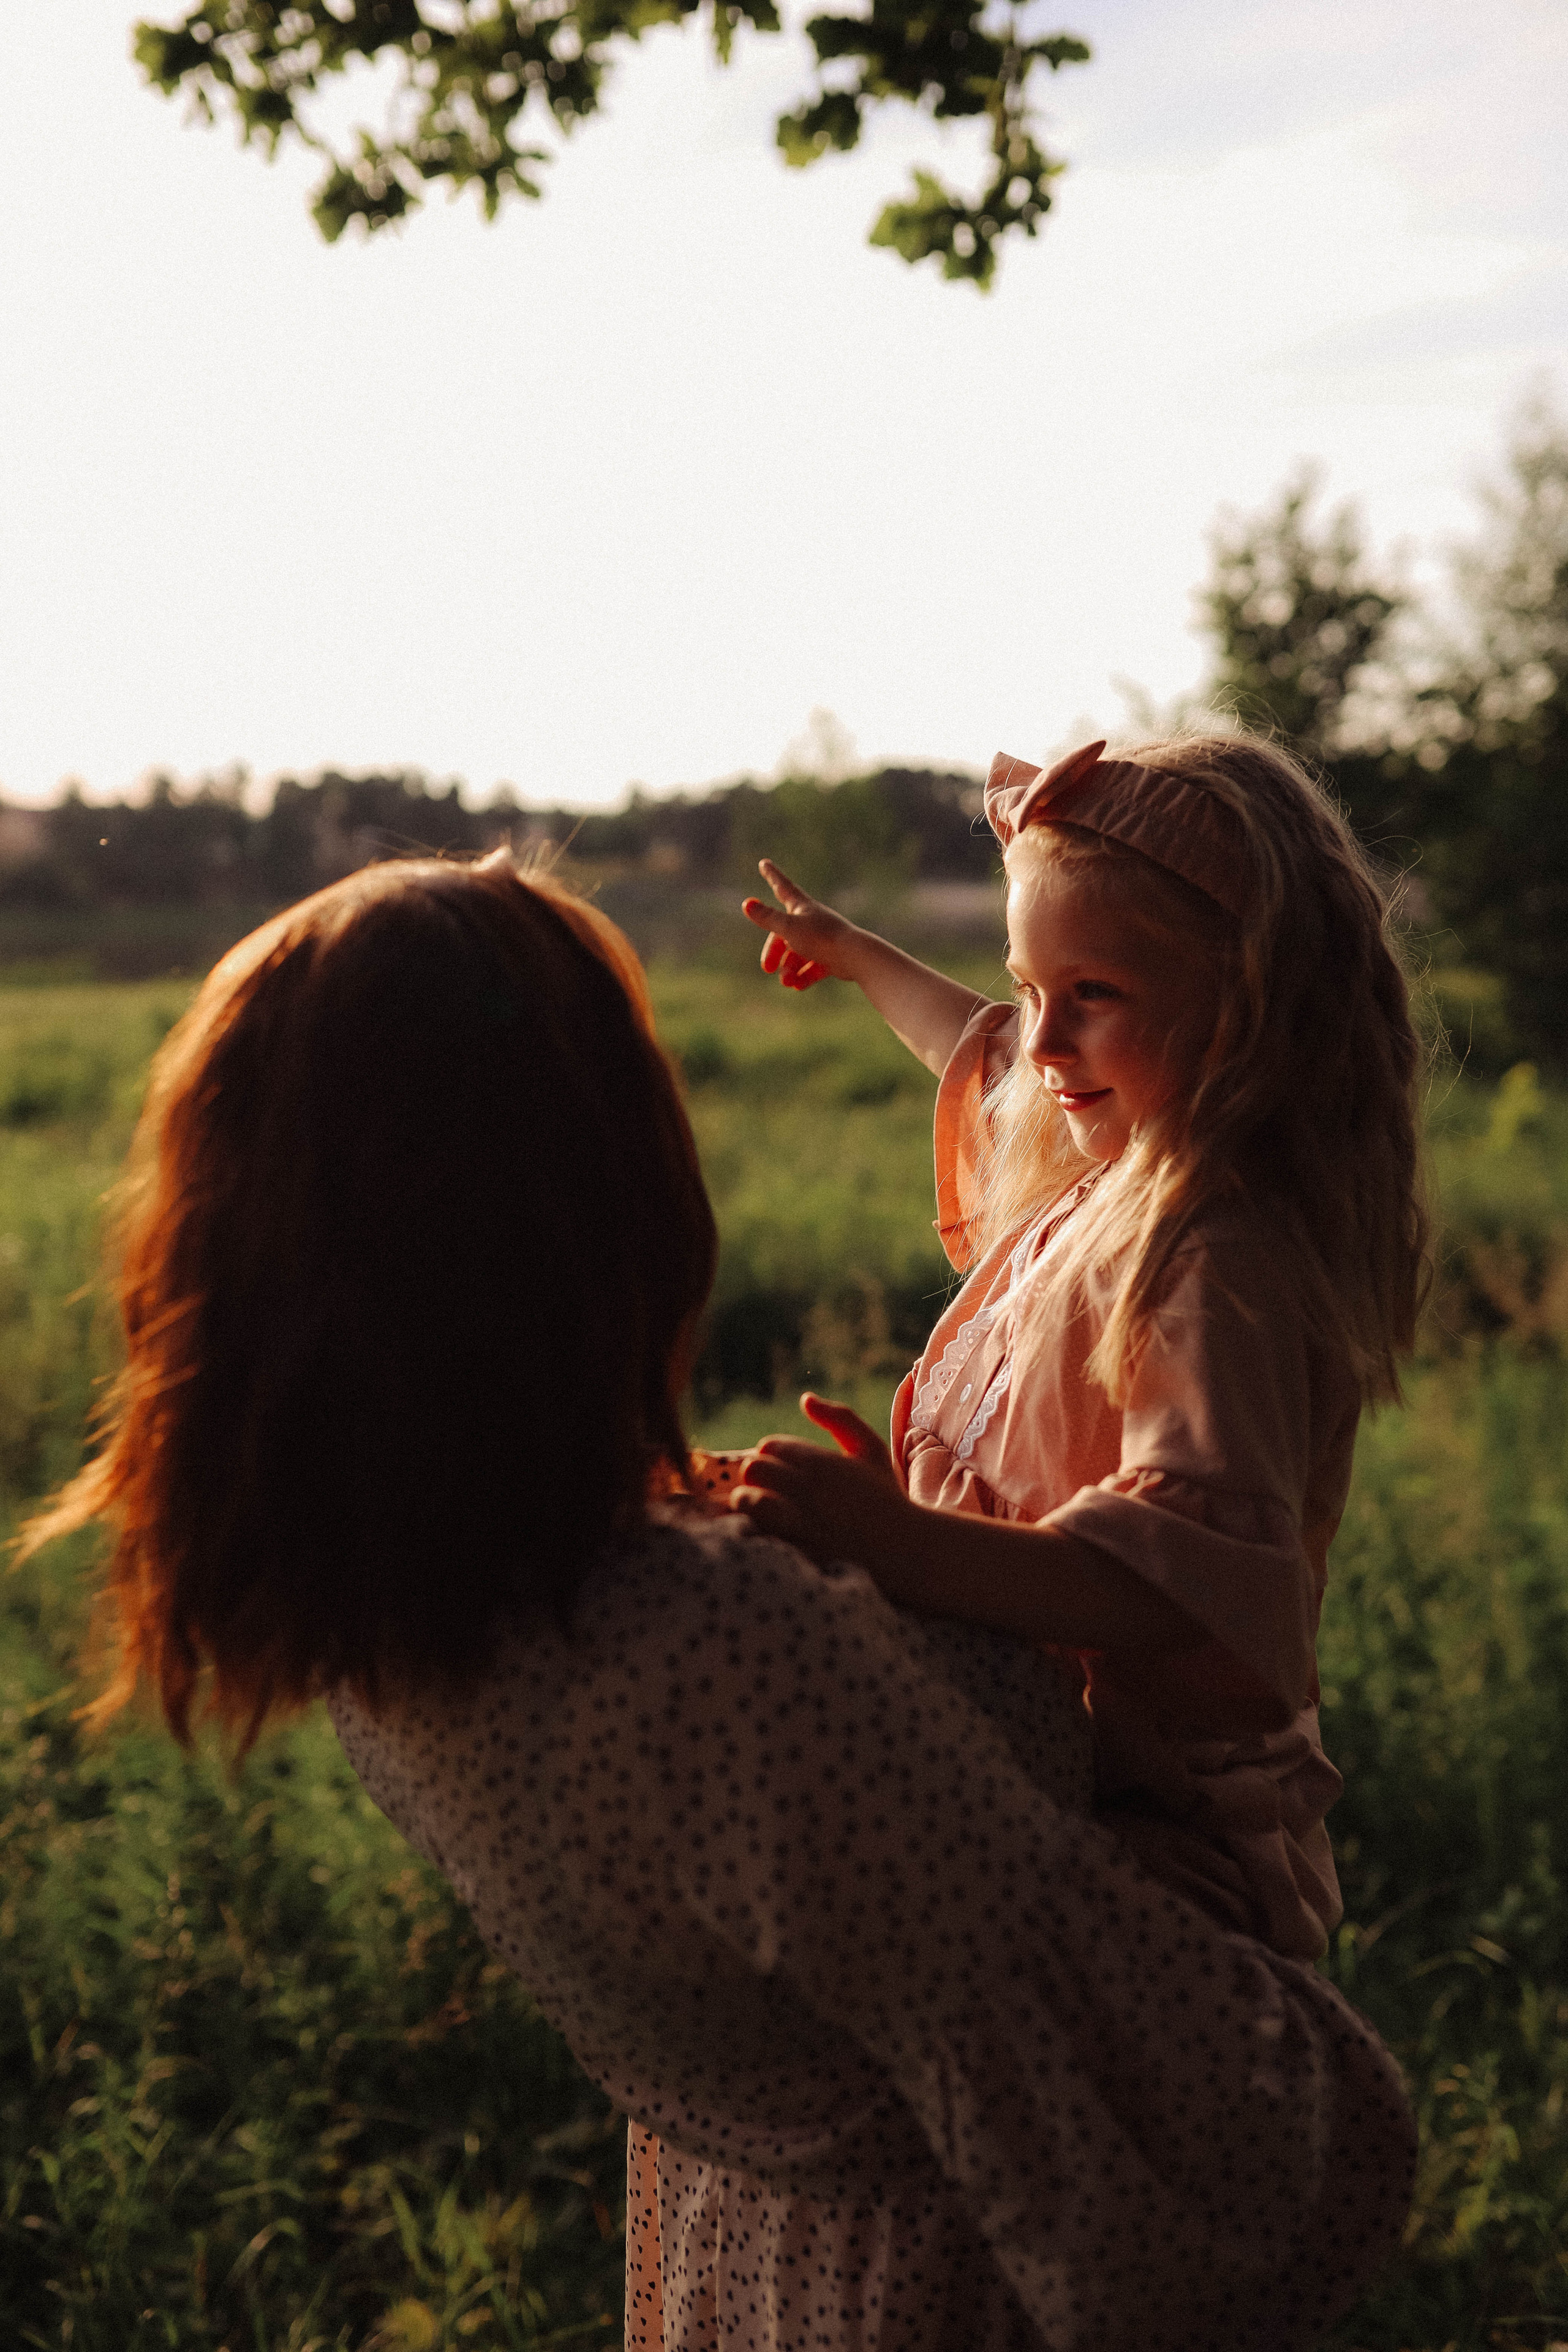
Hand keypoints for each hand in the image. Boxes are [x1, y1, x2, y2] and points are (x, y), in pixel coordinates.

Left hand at [732, 1393, 920, 1584]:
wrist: (904, 1551)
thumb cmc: (886, 1497)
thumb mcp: (871, 1450)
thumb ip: (840, 1418)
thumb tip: (805, 1398)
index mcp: (822, 1463)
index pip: (770, 1447)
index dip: (772, 1455)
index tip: (783, 1467)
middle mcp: (808, 1490)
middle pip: (754, 1469)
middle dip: (756, 1476)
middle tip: (770, 1486)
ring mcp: (800, 1524)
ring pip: (748, 1501)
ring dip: (748, 1502)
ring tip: (762, 1509)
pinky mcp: (795, 1553)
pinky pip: (756, 1534)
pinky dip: (754, 1529)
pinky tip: (769, 1532)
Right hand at [741, 863, 865, 992]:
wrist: (856, 957)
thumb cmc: (821, 938)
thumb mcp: (789, 928)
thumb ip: (767, 918)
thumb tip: (746, 904)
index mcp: (801, 907)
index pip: (782, 887)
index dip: (772, 876)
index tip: (764, 863)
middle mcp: (811, 920)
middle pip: (784, 934)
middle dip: (774, 952)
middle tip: (767, 968)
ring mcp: (821, 939)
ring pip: (797, 954)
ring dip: (789, 969)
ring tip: (787, 982)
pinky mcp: (831, 957)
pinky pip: (812, 967)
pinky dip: (803, 976)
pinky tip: (797, 986)